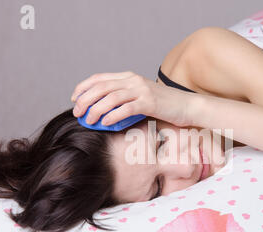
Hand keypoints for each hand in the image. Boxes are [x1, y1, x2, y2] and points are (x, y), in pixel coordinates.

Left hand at [71, 71, 195, 126]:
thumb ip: (124, 99)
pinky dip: (112, 116)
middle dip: (85, 100)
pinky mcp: (149, 103)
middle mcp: (133, 80)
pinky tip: (104, 123)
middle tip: (77, 113)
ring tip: (88, 120)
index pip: (99, 78)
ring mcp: (141, 90)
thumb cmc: (163, 106)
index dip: (84, 87)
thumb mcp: (140, 97)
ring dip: (96, 109)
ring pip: (111, 97)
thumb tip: (101, 112)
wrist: (187, 106)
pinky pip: (126, 108)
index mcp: (129, 76)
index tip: (74, 99)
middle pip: (101, 87)